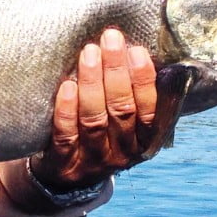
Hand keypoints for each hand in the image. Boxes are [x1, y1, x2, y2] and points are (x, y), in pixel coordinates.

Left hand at [33, 28, 157, 190]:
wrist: (67, 178)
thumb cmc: (102, 135)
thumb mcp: (126, 124)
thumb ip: (133, 96)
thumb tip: (134, 50)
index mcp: (143, 142)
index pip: (151, 111)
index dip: (144, 80)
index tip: (136, 50)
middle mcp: (122, 154)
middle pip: (122, 110)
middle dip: (117, 71)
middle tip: (110, 39)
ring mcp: (93, 161)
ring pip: (95, 120)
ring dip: (92, 84)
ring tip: (89, 52)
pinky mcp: (65, 164)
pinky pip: (66, 135)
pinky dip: (67, 110)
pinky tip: (67, 86)